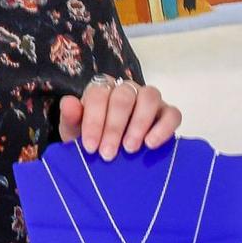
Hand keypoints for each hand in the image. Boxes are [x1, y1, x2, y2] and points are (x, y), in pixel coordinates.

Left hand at [58, 76, 181, 159]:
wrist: (109, 153)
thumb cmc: (92, 138)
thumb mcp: (75, 131)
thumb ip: (71, 117)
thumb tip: (69, 103)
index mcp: (103, 88)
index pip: (98, 94)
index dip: (94, 120)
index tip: (91, 147)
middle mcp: (127, 89)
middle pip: (123, 96)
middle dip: (114, 127)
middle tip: (108, 154)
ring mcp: (149, 99)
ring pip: (150, 97)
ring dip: (139, 123)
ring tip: (130, 148)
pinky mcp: (167, 113)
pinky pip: (172, 113)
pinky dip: (163, 127)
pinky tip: (151, 144)